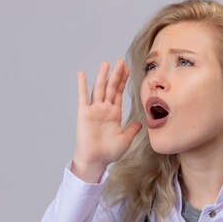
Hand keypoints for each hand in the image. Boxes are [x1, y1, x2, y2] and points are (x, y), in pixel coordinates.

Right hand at [72, 59, 141, 182]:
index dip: (123, 81)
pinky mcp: (84, 113)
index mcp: (114, 114)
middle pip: (110, 87)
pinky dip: (81, 85)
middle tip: (120, 61)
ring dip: (102, 76)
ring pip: (99, 89)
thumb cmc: (109, 152)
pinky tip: (81, 74)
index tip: (127, 69)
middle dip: (116, 74)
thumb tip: (141, 122)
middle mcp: (104, 109)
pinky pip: (83, 97)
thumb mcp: (126, 139)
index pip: (118, 93)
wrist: (96, 160)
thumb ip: (132, 128)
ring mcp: (94, 110)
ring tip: (106, 63)